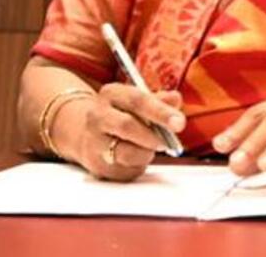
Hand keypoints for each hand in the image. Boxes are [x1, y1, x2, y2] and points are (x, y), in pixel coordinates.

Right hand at [53, 84, 184, 181]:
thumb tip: (175, 99)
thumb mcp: (138, 101)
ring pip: (127, 152)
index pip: (137, 101)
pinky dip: (138, 165)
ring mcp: (94, 142)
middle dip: (154, 136)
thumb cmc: (121, 114)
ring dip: (146, 152)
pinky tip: (137, 157)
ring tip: (152, 147)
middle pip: (127, 126)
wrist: (86, 134)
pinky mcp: (97, 166)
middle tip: (169, 142)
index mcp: (111, 94)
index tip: (179, 122)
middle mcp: (97, 116)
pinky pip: (126, 170)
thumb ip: (159, 101)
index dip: (160, 112)